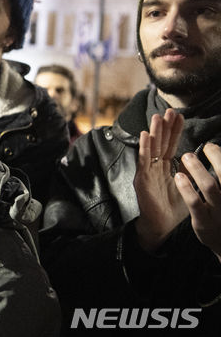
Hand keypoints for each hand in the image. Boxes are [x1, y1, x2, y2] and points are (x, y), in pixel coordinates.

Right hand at [133, 109, 186, 252]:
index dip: (175, 130)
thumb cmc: (173, 208)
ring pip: (151, 149)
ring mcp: (147, 172)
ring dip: (154, 132)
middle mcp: (155, 167)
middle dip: (165, 126)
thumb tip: (195, 155)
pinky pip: (143, 161)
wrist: (162, 226)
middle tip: (169, 110)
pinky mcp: (142, 180)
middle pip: (161, 143)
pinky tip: (145, 136)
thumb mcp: (186, 185)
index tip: (179, 115)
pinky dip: (144, 148)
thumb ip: (188, 170)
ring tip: (157, 117)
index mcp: (165, 167)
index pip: (171, 144)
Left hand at [175, 142, 220, 263]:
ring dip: (197, 168)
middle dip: (215, 157)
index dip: (220, 155)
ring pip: (210, 186)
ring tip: (187, 157)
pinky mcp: (204, 222)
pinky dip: (187, 188)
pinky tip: (179, 177)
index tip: (211, 146)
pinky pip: (195, 203)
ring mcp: (219, 212)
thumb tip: (215, 154)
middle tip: (201, 148)